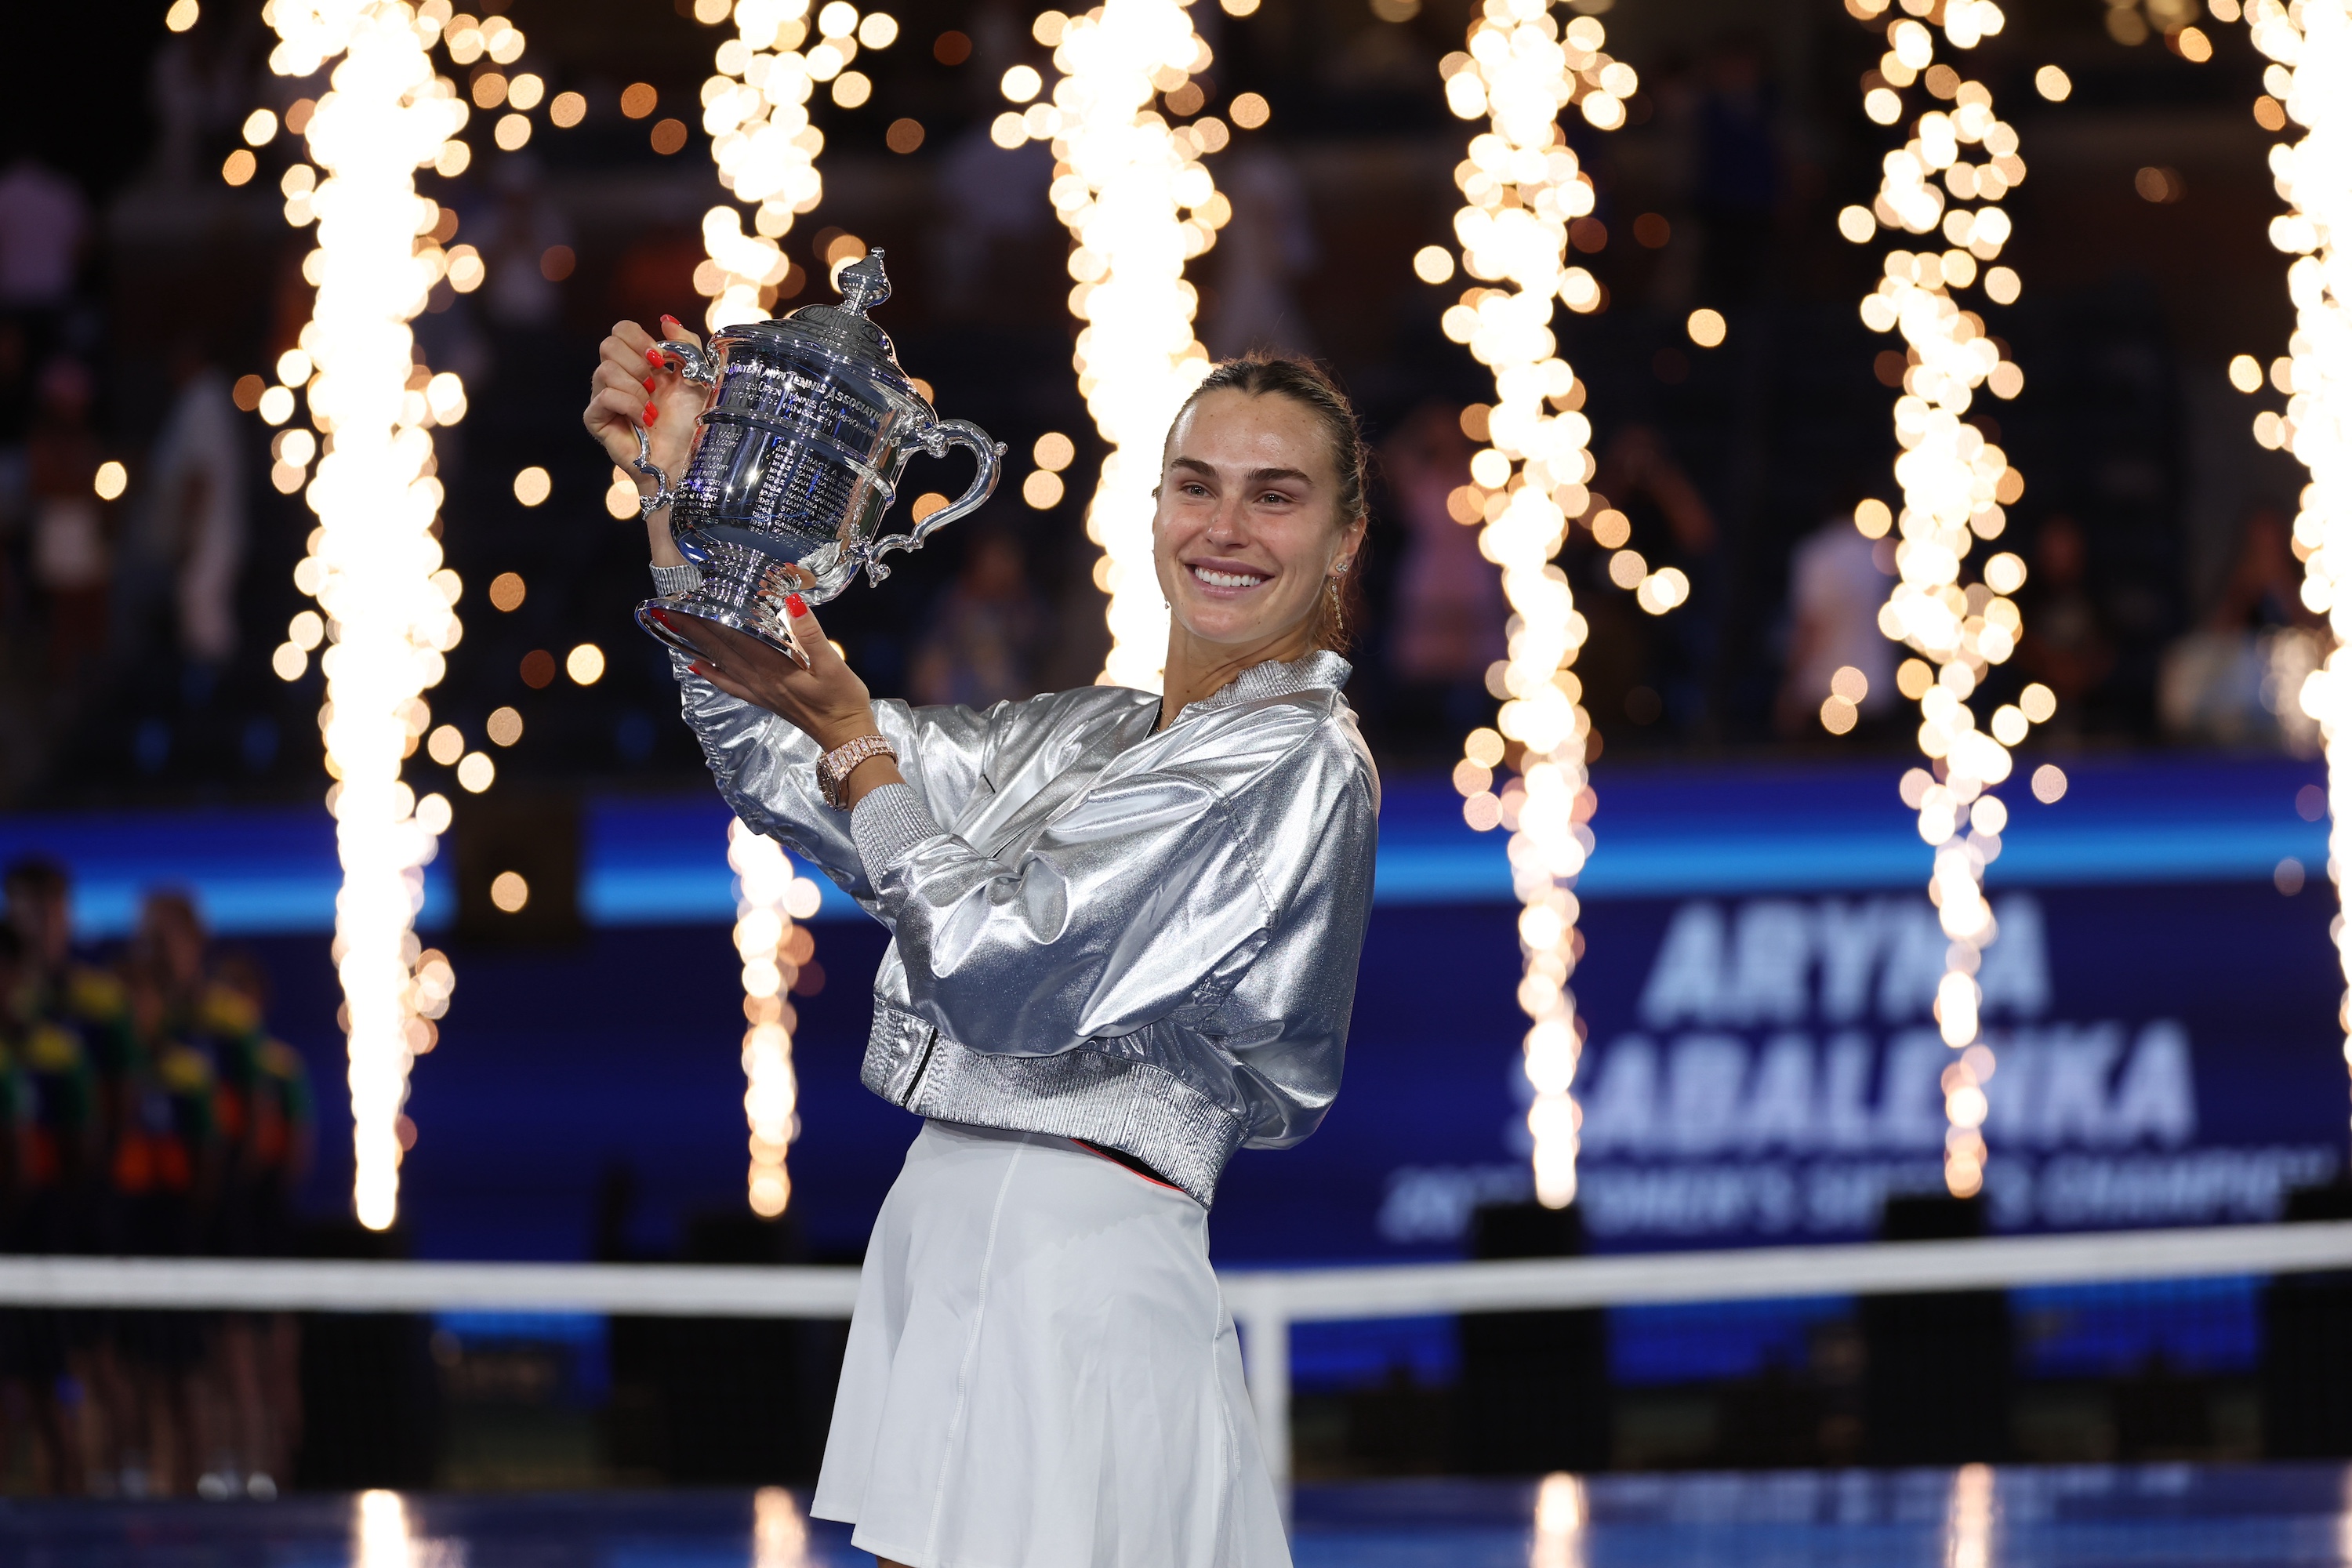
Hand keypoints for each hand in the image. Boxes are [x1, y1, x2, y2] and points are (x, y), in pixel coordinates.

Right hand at [583, 316, 706, 506]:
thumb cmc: (693, 424)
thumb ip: (686, 345)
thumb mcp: (699, 377)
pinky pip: (603, 397)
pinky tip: (645, 420)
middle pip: (608, 344)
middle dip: (638, 363)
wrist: (689, 461)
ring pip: (605, 370)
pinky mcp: (597, 420)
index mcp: (638, 363)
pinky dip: (629, 405)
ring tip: (653, 410)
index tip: (663, 361)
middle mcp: (617, 377)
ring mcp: (605, 398)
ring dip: (637, 389)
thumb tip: (664, 321)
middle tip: (657, 387)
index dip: (640, 338)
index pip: (621, 330)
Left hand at [657, 585, 879, 752]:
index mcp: (774, 669)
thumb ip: (811, 634)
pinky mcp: (763, 700)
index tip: (687, 600)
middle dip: (694, 627)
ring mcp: (759, 691)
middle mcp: (759, 680)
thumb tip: (792, 603)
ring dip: (696, 644)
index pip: (735, 637)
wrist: (845, 736)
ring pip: (720, 663)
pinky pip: (730, 685)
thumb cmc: (843, 700)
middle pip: (721, 648)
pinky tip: (697, 666)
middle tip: (667, 607)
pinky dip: (711, 674)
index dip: (710, 617)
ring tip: (675, 627)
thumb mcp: (833, 665)